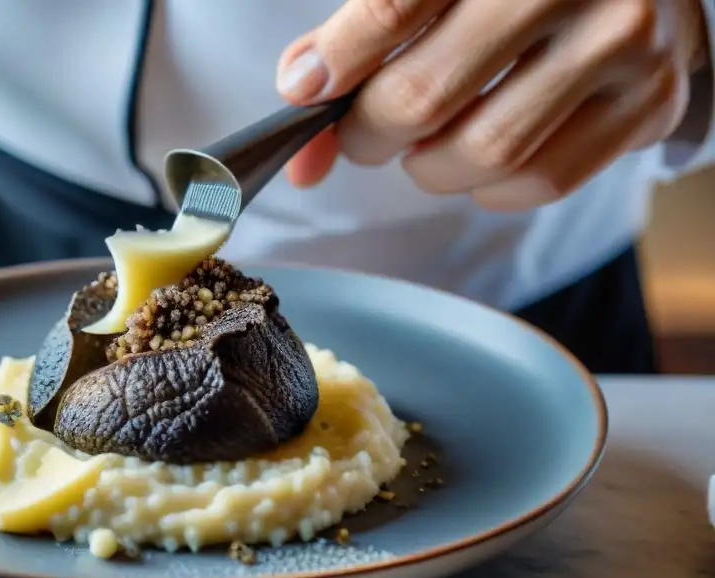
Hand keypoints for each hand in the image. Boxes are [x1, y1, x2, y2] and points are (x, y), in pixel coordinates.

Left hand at [277, 0, 709, 209]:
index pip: (393, 7)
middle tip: (365, 135)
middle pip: (423, 97)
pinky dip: (489, 190)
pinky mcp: (648, 102)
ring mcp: (620, 42)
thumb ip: (367, 32)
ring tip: (426, 147)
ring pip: (483, 151)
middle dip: (371, 133)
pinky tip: (481, 160)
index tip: (304, 91)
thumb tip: (298, 92)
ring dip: (430, 167)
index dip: (338, 61)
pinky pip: (540, 181)